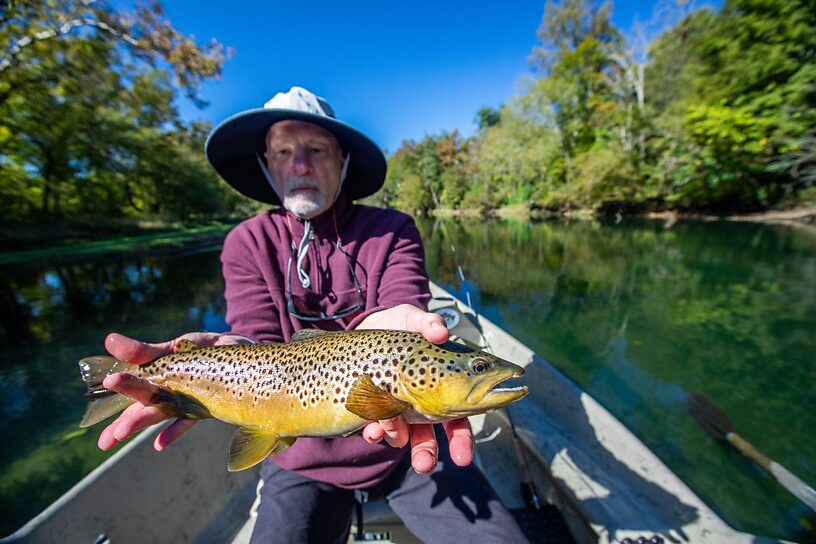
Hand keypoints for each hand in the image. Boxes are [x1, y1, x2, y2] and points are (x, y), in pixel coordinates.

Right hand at [97, 331, 253, 451]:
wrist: (240, 350)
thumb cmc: (204, 350)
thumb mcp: (176, 345)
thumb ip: (146, 350)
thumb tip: (109, 340)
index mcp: (159, 376)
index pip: (135, 386)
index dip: (122, 387)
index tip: (108, 382)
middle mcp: (169, 392)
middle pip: (145, 406)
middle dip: (126, 421)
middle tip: (107, 439)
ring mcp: (187, 400)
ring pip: (162, 413)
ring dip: (143, 424)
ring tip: (122, 435)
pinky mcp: (208, 406)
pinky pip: (190, 420)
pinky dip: (175, 430)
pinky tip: (159, 443)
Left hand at [355, 304, 473, 473]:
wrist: (365, 325)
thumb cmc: (399, 324)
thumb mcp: (413, 318)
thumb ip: (427, 323)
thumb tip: (441, 331)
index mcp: (442, 387)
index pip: (458, 419)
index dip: (461, 440)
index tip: (462, 457)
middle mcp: (421, 403)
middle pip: (430, 437)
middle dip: (427, 454)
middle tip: (424, 465)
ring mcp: (396, 407)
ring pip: (401, 436)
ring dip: (395, 438)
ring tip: (385, 427)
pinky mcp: (372, 406)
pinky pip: (375, 426)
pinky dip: (374, 429)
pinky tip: (370, 425)